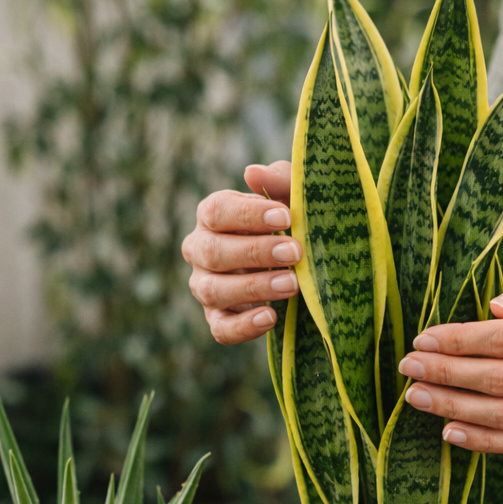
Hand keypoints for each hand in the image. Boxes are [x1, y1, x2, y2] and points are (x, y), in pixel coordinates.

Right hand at [182, 161, 300, 344]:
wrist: (302, 262)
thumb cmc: (292, 223)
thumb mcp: (292, 197)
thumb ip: (279, 181)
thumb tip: (252, 173)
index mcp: (212, 216)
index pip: (216, 212)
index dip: (249, 216)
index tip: (286, 217)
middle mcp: (201, 250)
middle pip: (213, 252)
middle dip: (256, 252)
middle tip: (295, 252)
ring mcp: (206, 287)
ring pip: (213, 291)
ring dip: (253, 288)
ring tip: (292, 285)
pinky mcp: (218, 319)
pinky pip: (221, 329)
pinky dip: (243, 326)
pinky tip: (271, 318)